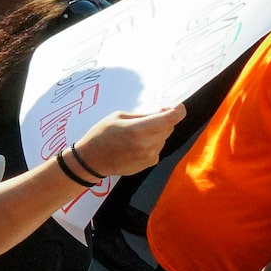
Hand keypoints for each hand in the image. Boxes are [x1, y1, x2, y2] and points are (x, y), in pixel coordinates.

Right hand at [69, 103, 184, 178]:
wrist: (91, 160)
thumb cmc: (100, 134)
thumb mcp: (118, 116)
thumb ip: (142, 115)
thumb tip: (162, 113)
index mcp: (138, 129)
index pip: (168, 120)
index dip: (178, 112)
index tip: (179, 107)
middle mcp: (147, 144)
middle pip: (168, 128)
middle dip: (164, 120)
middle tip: (153, 115)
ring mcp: (149, 156)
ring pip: (163, 138)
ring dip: (157, 132)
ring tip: (138, 132)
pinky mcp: (149, 163)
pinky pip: (158, 148)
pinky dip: (152, 143)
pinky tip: (137, 144)